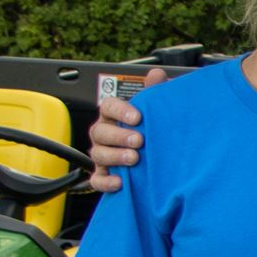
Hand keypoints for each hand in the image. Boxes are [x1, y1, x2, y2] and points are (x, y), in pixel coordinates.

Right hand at [86, 70, 168, 191]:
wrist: (159, 159)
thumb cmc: (152, 130)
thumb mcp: (154, 111)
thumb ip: (154, 92)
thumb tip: (156, 74)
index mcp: (114, 116)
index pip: (108, 106)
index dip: (120, 111)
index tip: (137, 117)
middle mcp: (105, 134)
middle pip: (100, 132)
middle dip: (118, 136)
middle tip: (138, 140)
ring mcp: (102, 155)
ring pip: (98, 154)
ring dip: (115, 156)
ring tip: (134, 159)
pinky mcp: (103, 175)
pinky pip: (97, 180)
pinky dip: (106, 181)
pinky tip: (121, 182)